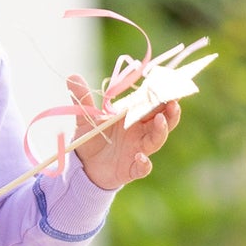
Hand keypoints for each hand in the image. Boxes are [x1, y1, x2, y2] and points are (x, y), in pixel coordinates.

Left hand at [67, 73, 180, 190]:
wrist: (84, 165)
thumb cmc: (92, 138)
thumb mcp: (86, 117)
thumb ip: (83, 98)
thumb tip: (72, 75)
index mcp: (135, 117)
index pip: (154, 103)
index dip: (163, 94)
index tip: (170, 82)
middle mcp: (141, 132)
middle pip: (163, 120)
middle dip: (170, 110)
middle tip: (173, 101)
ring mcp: (139, 150)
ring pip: (157, 140)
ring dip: (161, 130)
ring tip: (159, 120)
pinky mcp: (132, 169)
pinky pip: (143, 167)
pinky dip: (144, 163)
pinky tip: (140, 157)